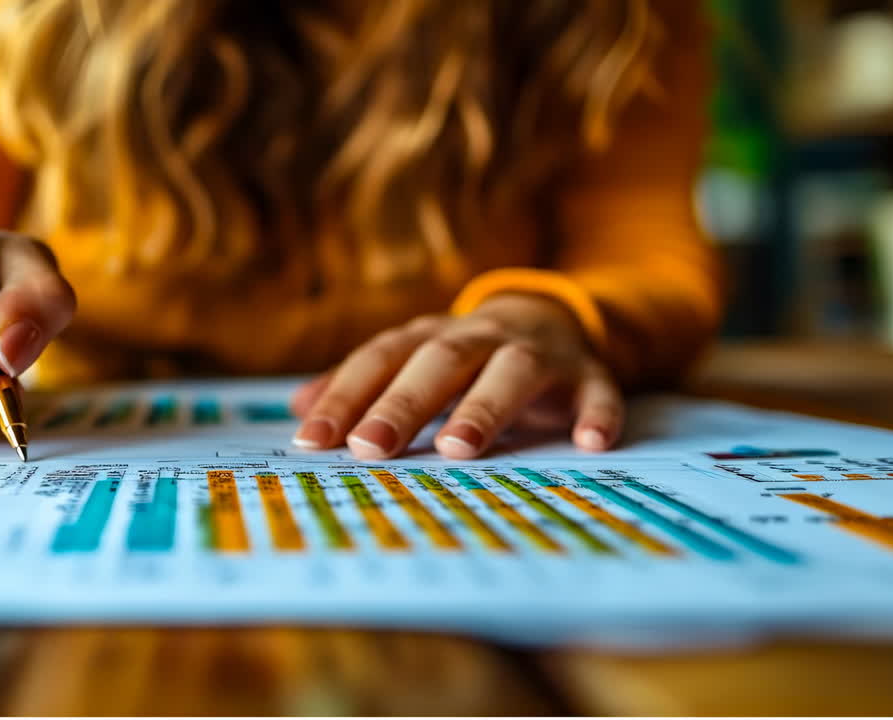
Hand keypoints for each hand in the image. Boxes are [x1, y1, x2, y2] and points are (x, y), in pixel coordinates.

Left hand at [290, 293, 622, 458]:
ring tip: (460, 448)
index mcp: (429, 337)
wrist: (549, 318)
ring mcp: (536, 353)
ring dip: (485, 406)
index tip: (312, 440)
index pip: (379, 360)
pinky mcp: (587, 374)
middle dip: (402, 404)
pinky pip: (596, 391)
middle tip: (370, 447)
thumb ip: (359, 385)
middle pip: (437, 363)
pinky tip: (589, 442)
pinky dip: (595, 413)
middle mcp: (480, 338)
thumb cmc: (465, 356)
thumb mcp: (411, 361)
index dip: (344, 397)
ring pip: (509, 371)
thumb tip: (296, 408)